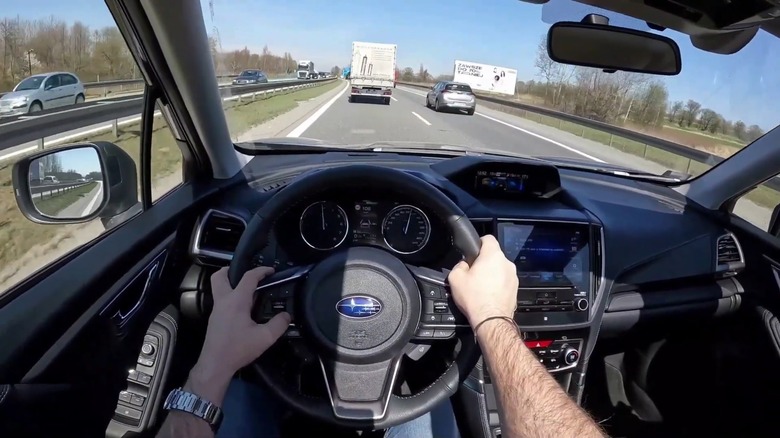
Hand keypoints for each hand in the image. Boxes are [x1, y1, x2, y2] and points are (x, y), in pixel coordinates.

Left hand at [194, 266, 289, 382]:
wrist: (215, 365)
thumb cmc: (238, 349)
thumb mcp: (265, 338)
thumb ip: (279, 324)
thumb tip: (286, 315)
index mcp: (236, 301)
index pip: (248, 277)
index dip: (261, 271)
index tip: (271, 270)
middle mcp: (223, 301)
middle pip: (220, 276)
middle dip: (231, 270)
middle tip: (245, 273)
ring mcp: (216, 310)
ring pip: (218, 288)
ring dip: (230, 283)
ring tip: (247, 290)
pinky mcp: (214, 320)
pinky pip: (221, 300)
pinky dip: (231, 297)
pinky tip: (244, 308)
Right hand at [448, 235, 518, 327]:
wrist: (491, 320)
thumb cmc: (475, 299)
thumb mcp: (455, 278)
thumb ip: (459, 265)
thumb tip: (464, 265)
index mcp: (493, 256)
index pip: (488, 238)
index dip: (479, 243)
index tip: (473, 251)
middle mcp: (506, 263)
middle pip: (494, 256)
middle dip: (484, 262)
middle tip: (473, 273)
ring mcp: (513, 277)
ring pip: (500, 269)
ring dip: (491, 274)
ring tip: (480, 287)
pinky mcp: (515, 289)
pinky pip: (504, 281)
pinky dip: (497, 285)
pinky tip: (488, 295)